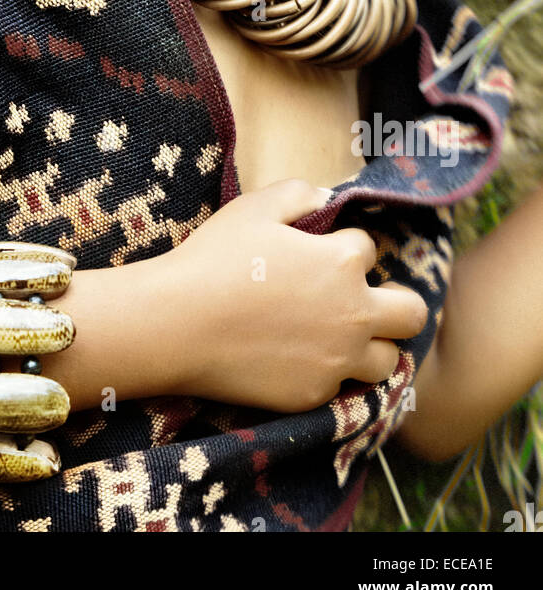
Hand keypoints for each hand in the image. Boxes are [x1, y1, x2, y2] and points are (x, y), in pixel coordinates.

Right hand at [159, 178, 427, 412]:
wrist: (177, 323)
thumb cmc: (216, 259)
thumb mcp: (255, 207)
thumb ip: (299, 194)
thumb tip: (324, 197)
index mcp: (343, 263)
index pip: (369, 250)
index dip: (345, 247)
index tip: (319, 252)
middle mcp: (354, 315)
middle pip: (412, 313)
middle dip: (397, 302)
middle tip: (368, 300)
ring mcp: (337, 361)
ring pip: (388, 360)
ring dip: (372, 345)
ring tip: (343, 336)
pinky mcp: (314, 395)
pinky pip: (342, 387)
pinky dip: (332, 373)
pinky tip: (304, 360)